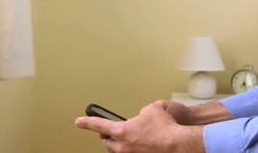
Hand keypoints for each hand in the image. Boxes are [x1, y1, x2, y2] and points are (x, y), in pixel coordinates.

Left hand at [75, 101, 204, 152]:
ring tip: (135, 138)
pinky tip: (145, 144)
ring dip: (123, 144)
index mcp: (122, 131)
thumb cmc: (166, 128)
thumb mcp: (151, 109)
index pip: (99, 125)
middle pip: (109, 143)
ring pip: (120, 151)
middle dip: (110, 137)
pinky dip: (136, 148)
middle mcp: (124, 146)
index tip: (79, 122)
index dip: (87, 123)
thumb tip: (143, 116)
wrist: (179, 144)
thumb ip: (141, 112)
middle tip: (113, 133)